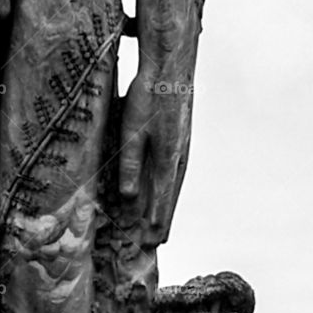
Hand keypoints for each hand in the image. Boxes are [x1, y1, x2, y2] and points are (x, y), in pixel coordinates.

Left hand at [118, 69, 193, 244]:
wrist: (171, 69)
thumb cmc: (149, 98)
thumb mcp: (131, 131)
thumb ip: (131, 165)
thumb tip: (129, 198)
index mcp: (167, 160)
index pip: (161, 200)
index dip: (156, 221)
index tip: (153, 242)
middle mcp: (179, 158)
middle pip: (171, 197)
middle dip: (163, 220)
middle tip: (158, 243)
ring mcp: (183, 148)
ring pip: (175, 185)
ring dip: (168, 206)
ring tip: (164, 224)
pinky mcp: (182, 139)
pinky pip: (176, 172)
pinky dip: (172, 188)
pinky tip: (169, 189)